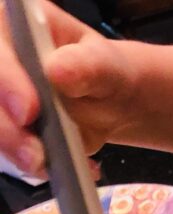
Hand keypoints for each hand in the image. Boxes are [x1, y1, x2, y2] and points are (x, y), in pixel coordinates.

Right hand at [0, 2, 136, 174]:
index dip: (8, 82)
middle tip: (36, 157)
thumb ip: (85, 66)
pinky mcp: (7, 128)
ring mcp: (1, 98)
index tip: (29, 110)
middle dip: (8, 131)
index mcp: (13, 28)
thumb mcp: (104, 64)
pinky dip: (35, 166)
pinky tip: (67, 171)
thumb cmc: (102, 72)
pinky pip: (9, 151)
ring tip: (50, 168)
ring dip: (18, 154)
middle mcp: (1, 62)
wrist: (107, 101)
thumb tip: (58, 71)